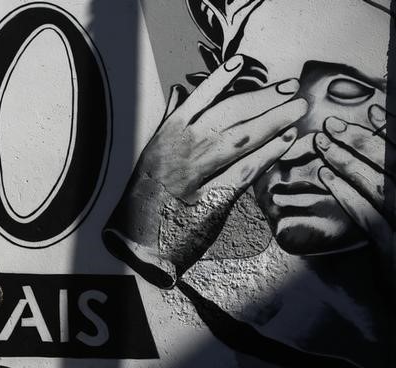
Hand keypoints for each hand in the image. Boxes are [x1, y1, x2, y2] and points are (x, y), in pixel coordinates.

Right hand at [148, 55, 305, 200]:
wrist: (137, 238)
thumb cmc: (145, 195)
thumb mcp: (152, 152)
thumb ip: (169, 120)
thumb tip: (178, 91)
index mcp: (168, 135)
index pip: (198, 100)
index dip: (220, 80)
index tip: (241, 62)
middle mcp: (182, 149)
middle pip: (228, 114)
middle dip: (262, 97)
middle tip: (290, 86)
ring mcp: (197, 173)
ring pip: (240, 138)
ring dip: (273, 120)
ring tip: (298, 108)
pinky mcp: (212, 199)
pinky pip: (245, 170)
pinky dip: (268, 153)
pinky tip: (287, 140)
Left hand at [316, 105, 394, 256]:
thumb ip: (391, 192)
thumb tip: (378, 161)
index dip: (395, 129)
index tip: (373, 107)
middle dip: (363, 139)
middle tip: (333, 123)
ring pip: (380, 185)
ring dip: (349, 161)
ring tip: (323, 144)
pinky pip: (368, 216)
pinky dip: (347, 194)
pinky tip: (327, 177)